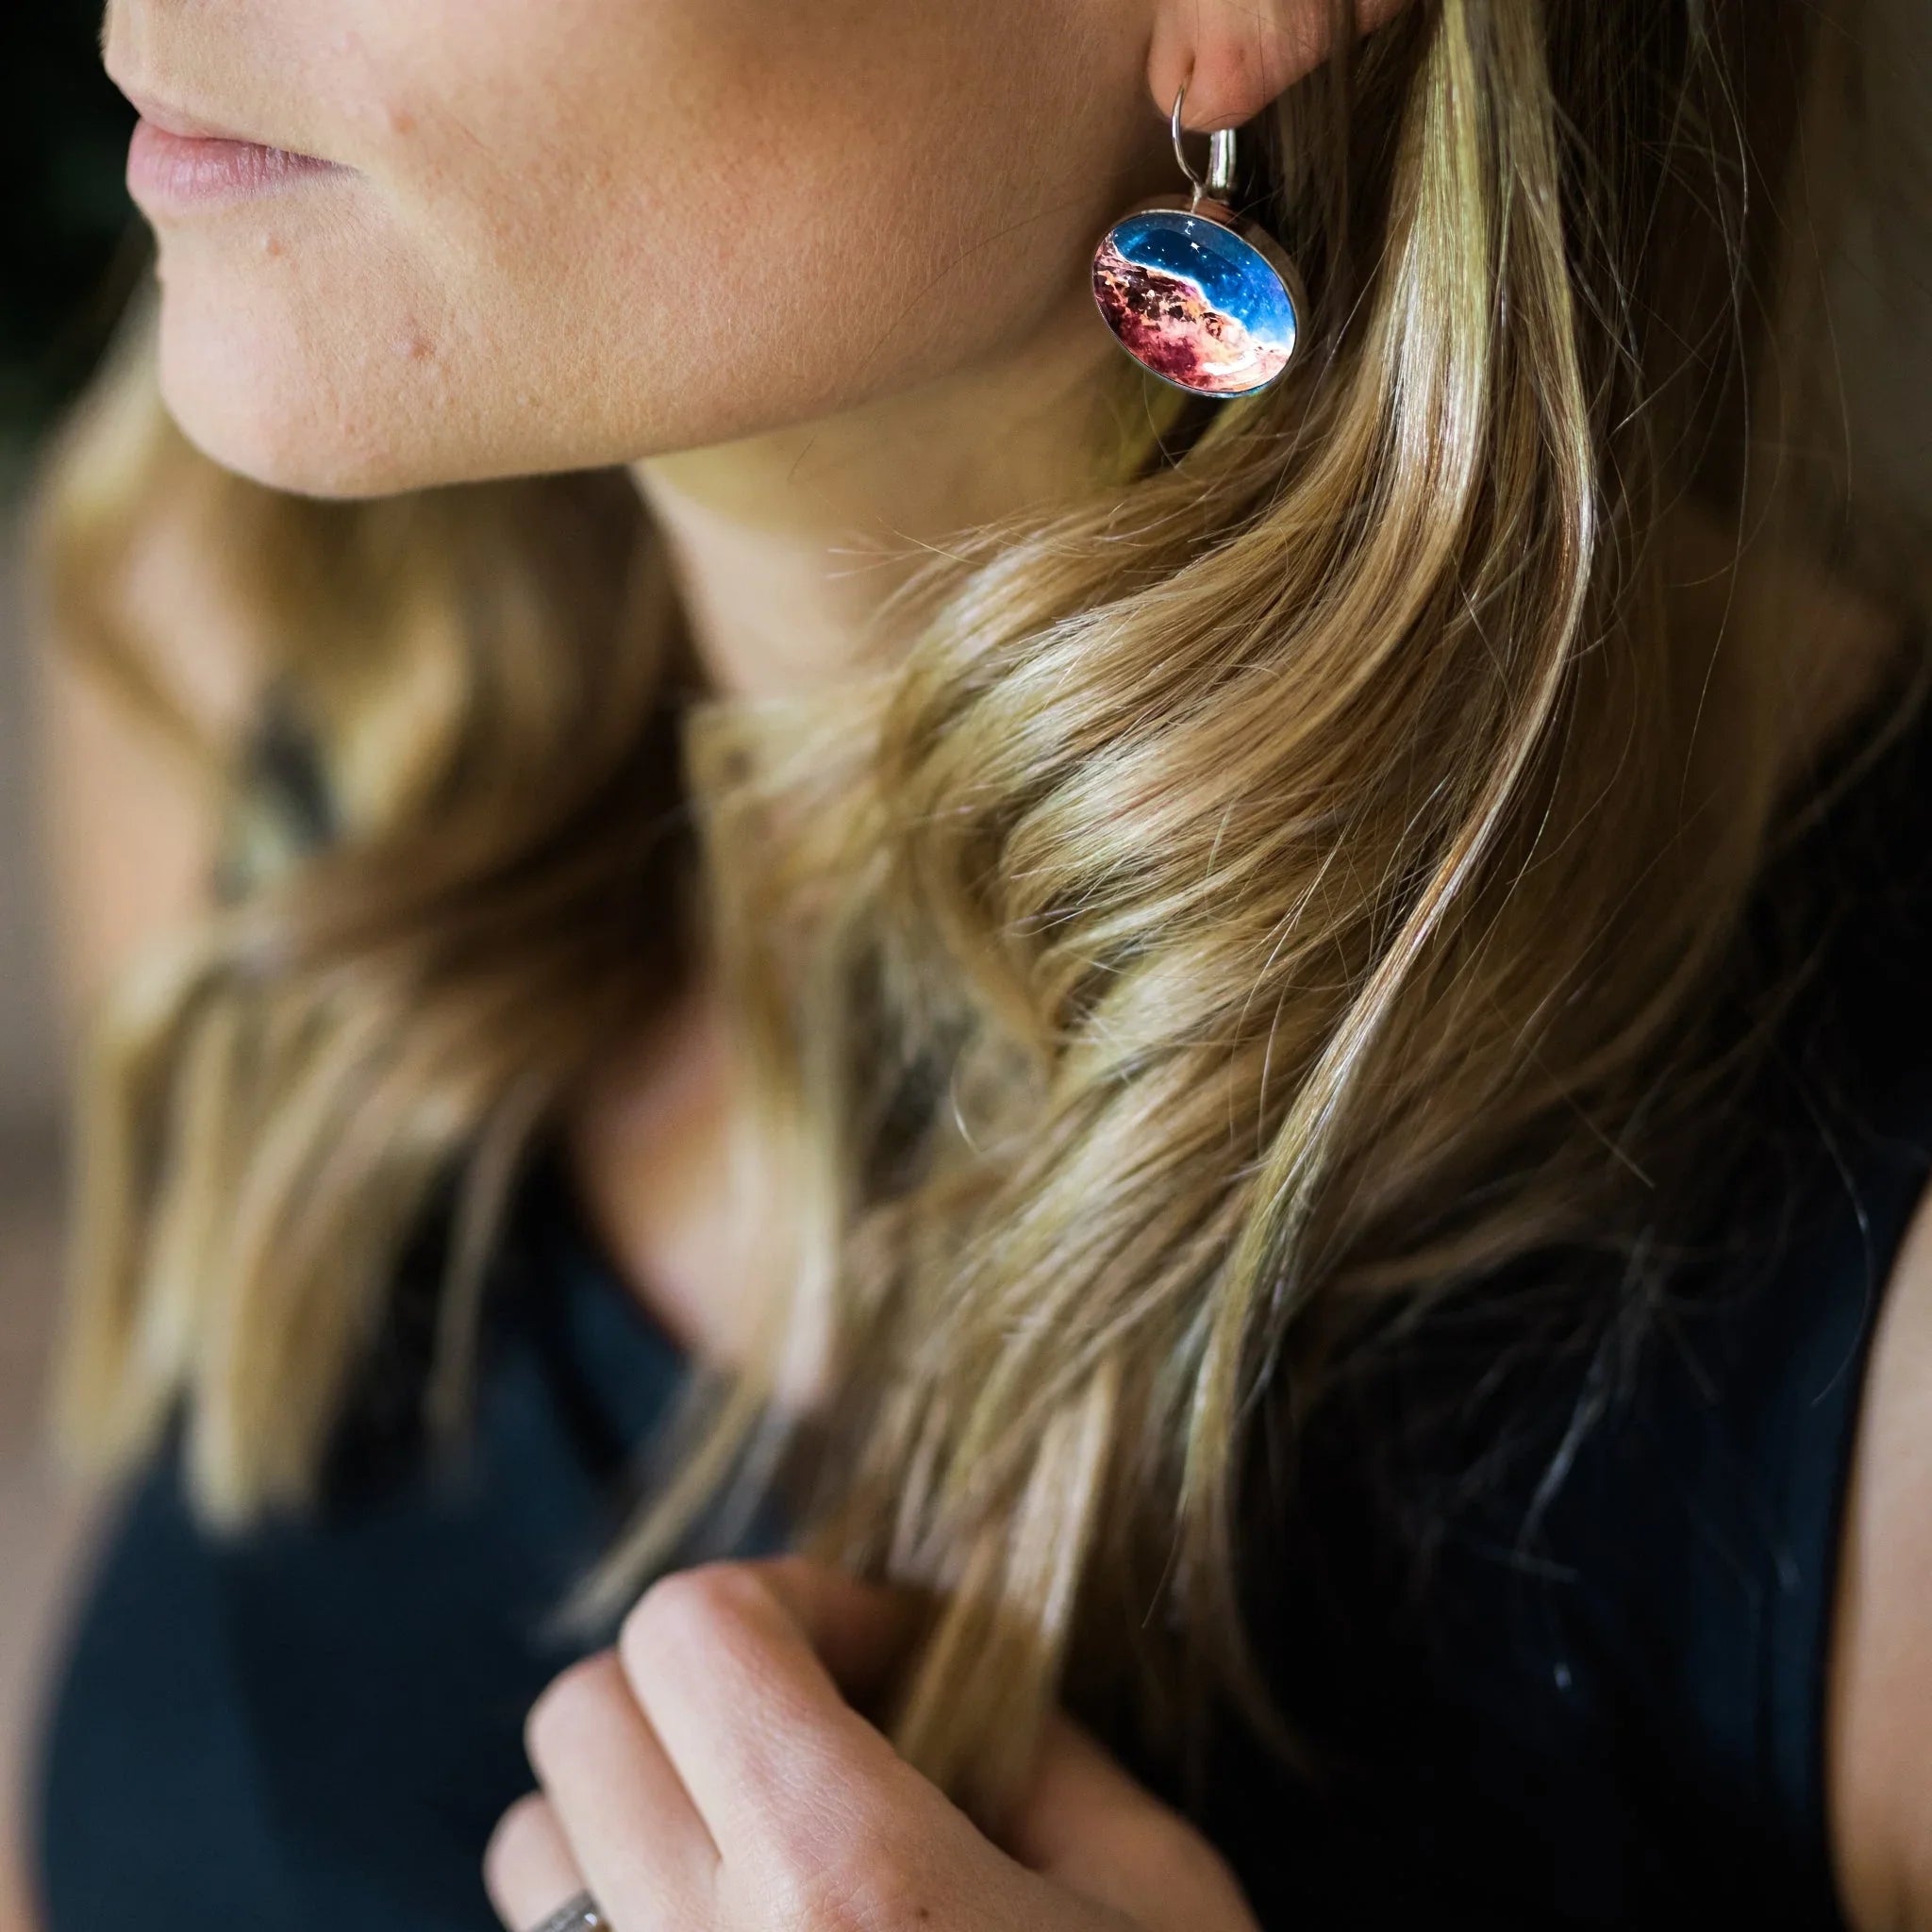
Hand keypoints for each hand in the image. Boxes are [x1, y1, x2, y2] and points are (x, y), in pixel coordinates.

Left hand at [486, 1554, 1260, 1931]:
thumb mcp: (1161, 1908)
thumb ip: (1049, 1754)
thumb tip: (959, 1679)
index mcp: (843, 1880)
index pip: (694, 1631)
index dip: (792, 1599)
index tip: (881, 1654)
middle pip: (583, 1718)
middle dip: (700, 1688)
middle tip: (823, 1731)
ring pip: (530, 1855)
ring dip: (633, 1812)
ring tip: (769, 1859)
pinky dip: (622, 1930)